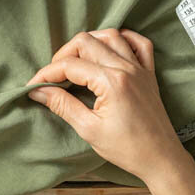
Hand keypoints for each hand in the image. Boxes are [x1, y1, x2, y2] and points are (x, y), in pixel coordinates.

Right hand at [26, 29, 194, 194]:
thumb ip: (62, 105)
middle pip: (86, 42)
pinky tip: (109, 48)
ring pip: (110, 36)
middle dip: (63, 55)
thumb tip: (39, 91)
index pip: (70, 65)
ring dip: (89, 42)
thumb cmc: (127, 149)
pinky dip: (123, 39)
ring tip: (76, 60)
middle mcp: (126, 68)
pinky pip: (139, 43)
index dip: (47, 74)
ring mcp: (140, 68)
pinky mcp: (149, 73)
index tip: (34, 85)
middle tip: (53, 76)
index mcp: (111, 82)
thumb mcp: (89, 129)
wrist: (161, 159)